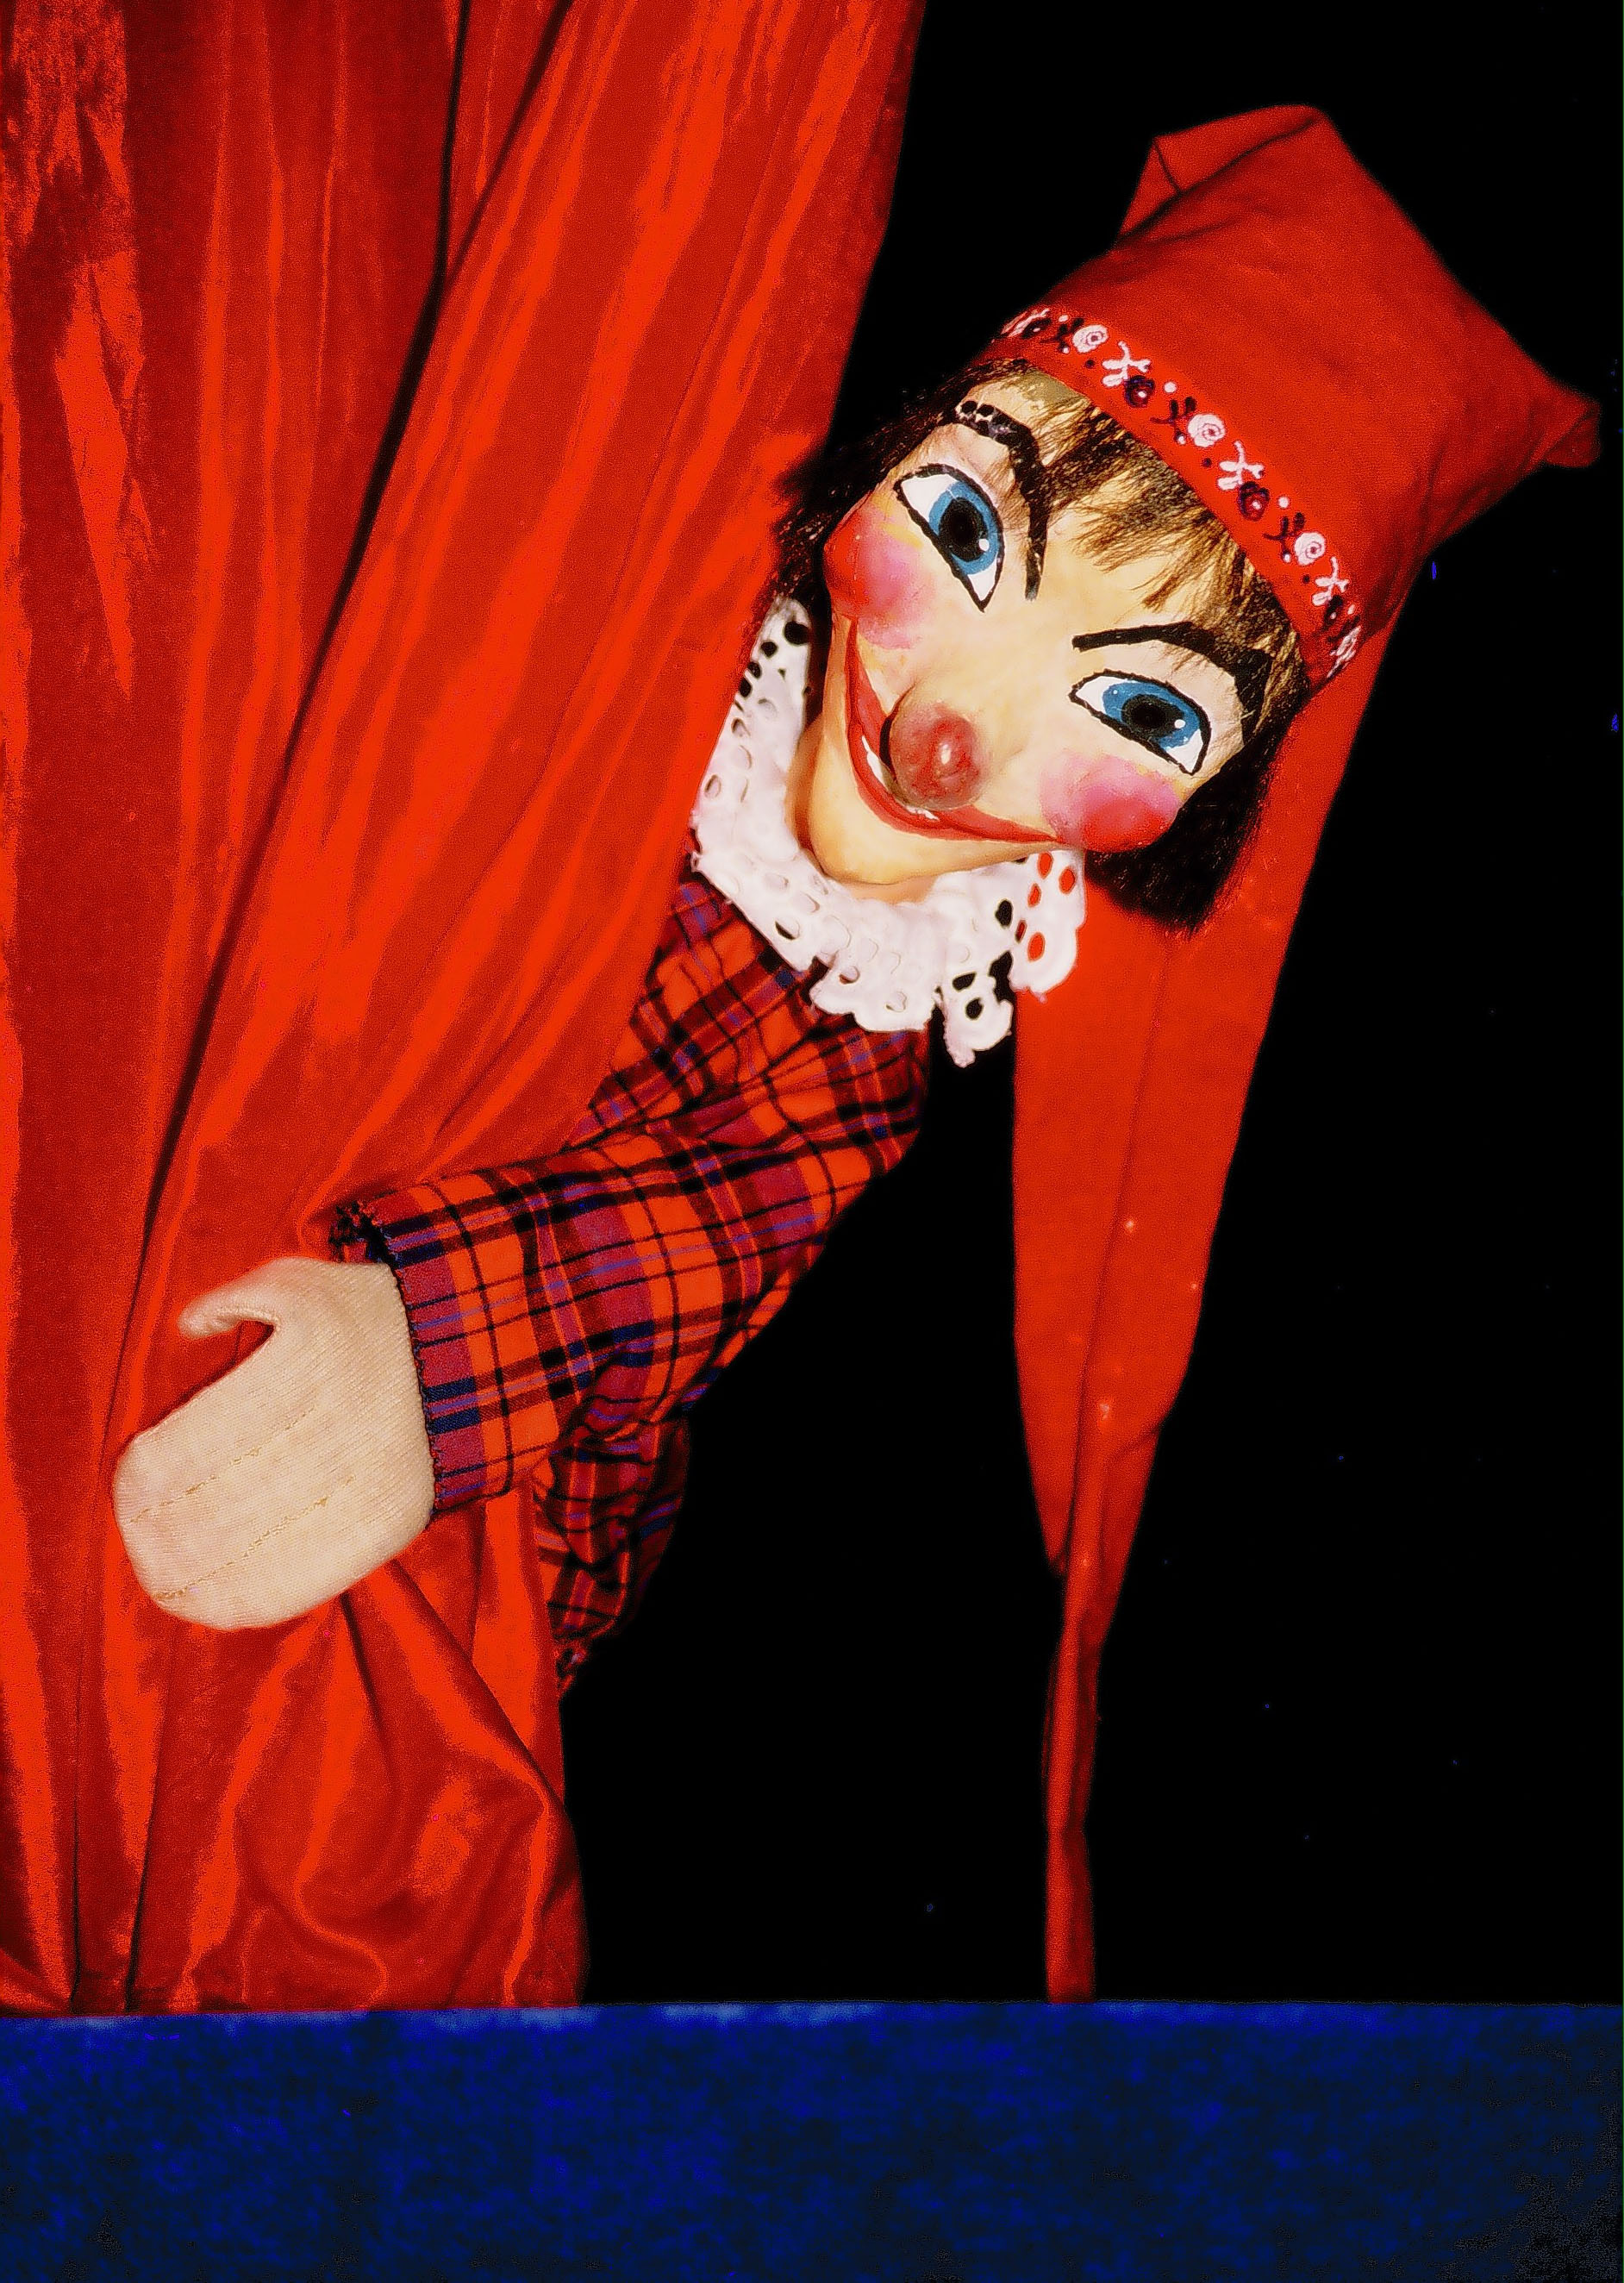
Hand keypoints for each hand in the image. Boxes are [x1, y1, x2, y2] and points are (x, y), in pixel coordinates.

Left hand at [113, 1257, 434, 1629]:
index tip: (126, 1485)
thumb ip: (234, 1297)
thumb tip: (187, 1327)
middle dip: (161, 1534)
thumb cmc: (365, 1317)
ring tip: (160, 1581)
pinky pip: (312, 1577)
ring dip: (195, 1575)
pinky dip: (252, 1600)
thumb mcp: (303, 1281)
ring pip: (261, 1548)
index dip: (147, 1478)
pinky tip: (210, 1604)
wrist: (476, 1351)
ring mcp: (369, 1479)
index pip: (200, 1440)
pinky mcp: (392, 1522)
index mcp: (308, 1363)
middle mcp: (339, 1424)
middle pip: (223, 1504)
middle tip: (135, 1539)